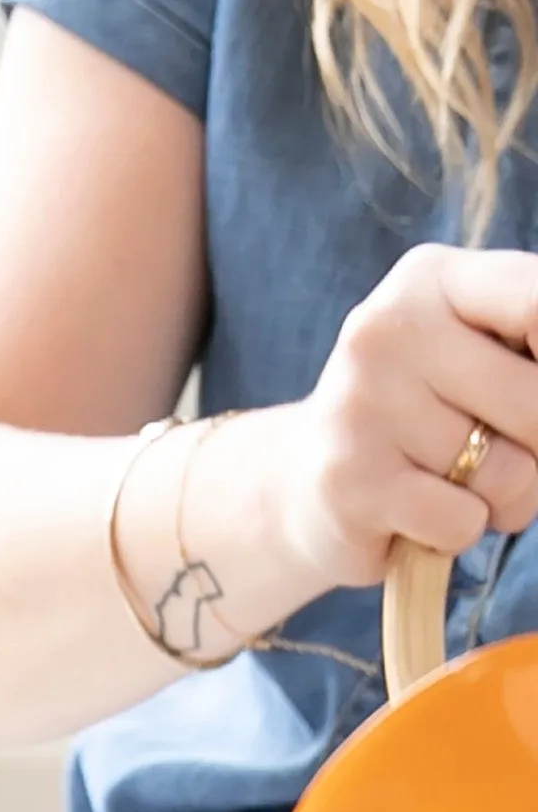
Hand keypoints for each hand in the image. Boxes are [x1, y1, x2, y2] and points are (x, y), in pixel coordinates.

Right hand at [252, 247, 537, 593]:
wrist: (298, 483)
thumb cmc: (421, 413)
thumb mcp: (477, 349)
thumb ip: (531, 343)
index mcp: (430, 280)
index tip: (533, 388)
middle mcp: (386, 331)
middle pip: (537, 402)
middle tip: (497, 450)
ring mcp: (361, 406)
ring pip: (508, 472)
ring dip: (502, 498)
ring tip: (453, 484)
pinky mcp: (349, 483)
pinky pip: (462, 521)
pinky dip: (456, 532)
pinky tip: (415, 515)